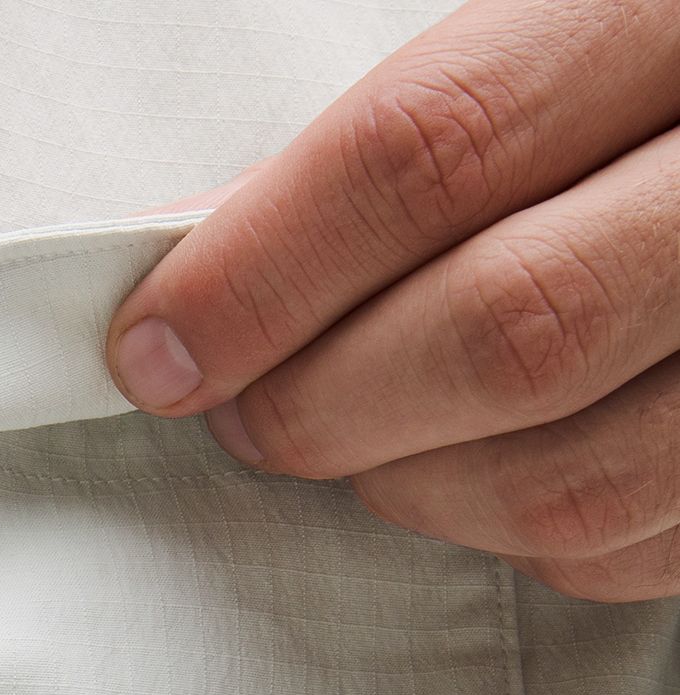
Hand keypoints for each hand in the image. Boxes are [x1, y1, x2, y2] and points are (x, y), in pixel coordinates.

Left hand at [103, 0, 679, 601]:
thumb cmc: (676, 60)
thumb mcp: (591, 14)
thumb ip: (446, 111)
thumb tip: (222, 250)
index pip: (438, 150)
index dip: (266, 268)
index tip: (159, 341)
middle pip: (506, 333)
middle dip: (325, 403)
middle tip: (241, 414)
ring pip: (579, 477)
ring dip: (417, 490)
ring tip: (354, 448)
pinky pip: (651, 548)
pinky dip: (534, 538)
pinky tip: (487, 479)